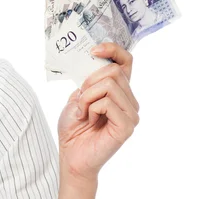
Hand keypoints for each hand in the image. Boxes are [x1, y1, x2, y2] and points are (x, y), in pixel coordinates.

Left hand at [57, 42, 139, 181]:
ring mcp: (131, 114)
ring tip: (85, 113)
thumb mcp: (78, 96)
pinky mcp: (127, 126)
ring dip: (88, 97)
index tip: (94, 50)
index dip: (113, 49)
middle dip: (89, 82)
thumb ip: (90, 79)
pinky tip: (91, 121)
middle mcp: (130, 100)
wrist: (71, 154)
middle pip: (114, 71)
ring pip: (109, 85)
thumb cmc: (74, 127)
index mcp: (119, 90)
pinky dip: (91, 109)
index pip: (126, 61)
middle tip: (82, 100)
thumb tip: (96, 60)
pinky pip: (107, 103)